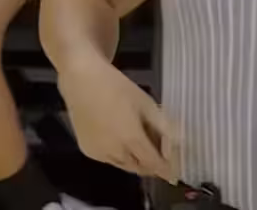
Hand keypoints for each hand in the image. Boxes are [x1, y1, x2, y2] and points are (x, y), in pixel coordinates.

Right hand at [58, 54, 177, 180]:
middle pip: (138, 167)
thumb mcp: (146, 104)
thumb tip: (174, 144)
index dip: (165, 170)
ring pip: (123, 165)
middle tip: (161, 158)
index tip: (174, 175)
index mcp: (131, 139)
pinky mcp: (87, 151)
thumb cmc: (118, 88)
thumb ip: (161, 127)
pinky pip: (109, 160)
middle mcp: (113, 151)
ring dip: (136, 162)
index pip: (152, 163)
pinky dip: (120, 157)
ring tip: (143, 147)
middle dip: (151, 166)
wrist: (82, 82)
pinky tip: (123, 142)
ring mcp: (98, 153)